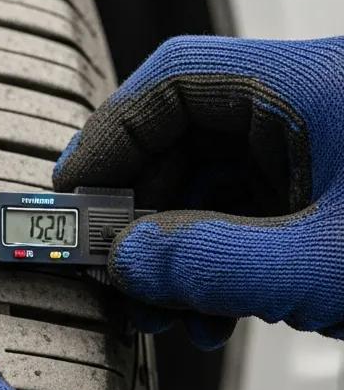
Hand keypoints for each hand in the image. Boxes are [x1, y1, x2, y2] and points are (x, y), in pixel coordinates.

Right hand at [54, 35, 343, 347]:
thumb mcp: (322, 265)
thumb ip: (211, 261)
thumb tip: (129, 259)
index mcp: (315, 86)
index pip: (176, 79)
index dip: (110, 135)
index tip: (71, 191)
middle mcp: (315, 109)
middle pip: (186, 140)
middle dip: (140, 215)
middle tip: (112, 267)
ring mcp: (325, 154)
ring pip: (213, 188)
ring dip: (174, 251)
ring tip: (162, 307)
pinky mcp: (331, 198)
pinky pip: (248, 218)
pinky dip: (215, 264)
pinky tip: (210, 309)